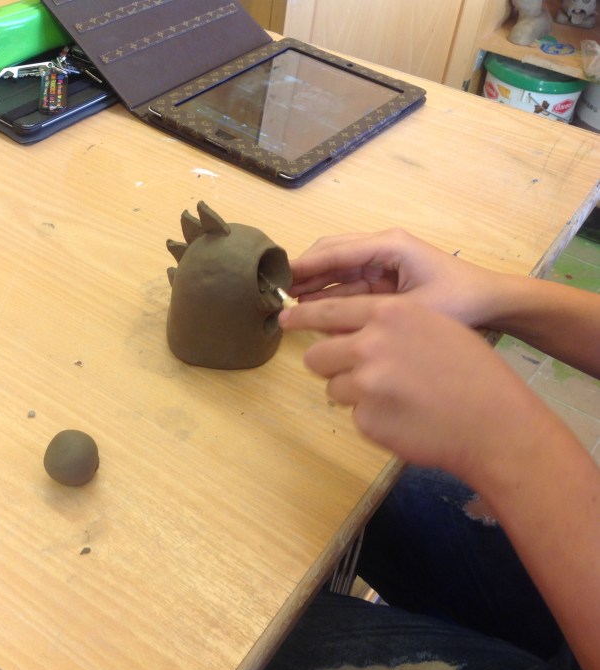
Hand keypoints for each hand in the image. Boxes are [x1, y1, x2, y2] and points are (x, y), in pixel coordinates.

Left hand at [282, 295, 558, 479]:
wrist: (495, 424)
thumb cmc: (471, 372)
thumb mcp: (433, 326)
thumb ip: (387, 323)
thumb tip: (345, 327)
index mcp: (389, 314)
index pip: (327, 311)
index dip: (301, 316)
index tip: (284, 318)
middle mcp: (369, 345)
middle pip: (317, 355)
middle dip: (330, 365)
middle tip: (360, 374)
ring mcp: (364, 384)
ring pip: (333, 387)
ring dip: (354, 394)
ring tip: (397, 397)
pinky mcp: (365, 419)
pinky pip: (354, 415)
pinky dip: (373, 418)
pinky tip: (404, 418)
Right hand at [284, 229, 500, 325]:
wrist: (493, 303)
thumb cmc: (459, 303)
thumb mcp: (414, 309)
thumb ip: (367, 312)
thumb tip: (322, 324)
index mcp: (388, 245)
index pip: (335, 251)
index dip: (304, 266)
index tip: (278, 279)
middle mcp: (380, 247)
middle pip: (330, 254)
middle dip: (303, 273)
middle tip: (277, 294)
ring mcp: (381, 260)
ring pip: (335, 268)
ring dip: (313, 284)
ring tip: (287, 303)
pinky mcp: (383, 276)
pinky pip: (348, 282)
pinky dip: (330, 294)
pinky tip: (311, 310)